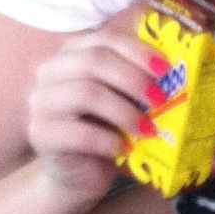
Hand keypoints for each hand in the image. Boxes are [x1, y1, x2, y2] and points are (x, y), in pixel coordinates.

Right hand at [27, 27, 162, 201]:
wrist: (77, 173)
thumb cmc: (103, 130)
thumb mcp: (120, 98)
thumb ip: (134, 79)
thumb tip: (174, 70)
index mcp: (70, 55)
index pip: (104, 40)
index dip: (137, 51)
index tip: (165, 70)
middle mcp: (48, 72)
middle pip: (93, 62)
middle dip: (134, 79)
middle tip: (161, 100)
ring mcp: (40, 102)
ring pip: (86, 93)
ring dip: (125, 112)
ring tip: (148, 129)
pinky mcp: (40, 133)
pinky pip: (79, 132)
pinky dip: (108, 140)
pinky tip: (124, 148)